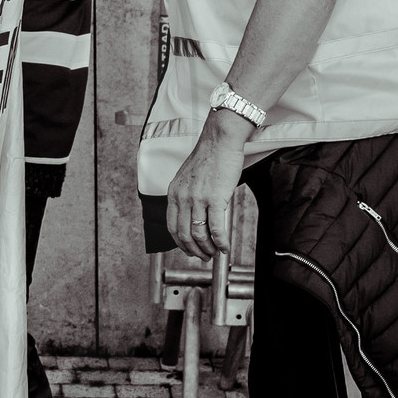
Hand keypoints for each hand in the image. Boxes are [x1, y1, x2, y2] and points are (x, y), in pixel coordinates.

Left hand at [166, 113, 249, 258]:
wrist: (220, 141)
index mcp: (173, 193)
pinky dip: (220, 242)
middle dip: (194, 250)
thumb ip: (185, 195)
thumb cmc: (208, 158)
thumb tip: (191, 214)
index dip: (180, 243)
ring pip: (199, 234)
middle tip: (204, 257)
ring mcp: (197, 199)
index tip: (189, 249)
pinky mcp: (215, 198)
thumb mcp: (187, 178)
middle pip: (184, 234)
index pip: (171, 226)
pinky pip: (216, 228)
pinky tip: (225, 248)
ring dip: (208, 249)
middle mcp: (182, 198)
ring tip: (216, 253)